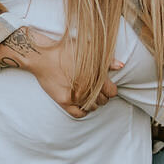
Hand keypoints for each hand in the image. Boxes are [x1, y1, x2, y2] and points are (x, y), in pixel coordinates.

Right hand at [0, 25, 121, 117]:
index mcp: (95, 76)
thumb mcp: (88, 50)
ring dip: (92, 103)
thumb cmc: (66, 50)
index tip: (106, 86)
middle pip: (103, 101)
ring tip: (88, 95)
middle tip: (96, 90)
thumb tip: (121, 65)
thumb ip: (106, 60)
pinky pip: (78, 114)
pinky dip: (83, 111)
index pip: (112, 92)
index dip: (110, 89)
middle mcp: (87, 88)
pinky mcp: (64, 101)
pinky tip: (81, 104)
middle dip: (102, 96)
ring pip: (92, 108)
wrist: (43, 56)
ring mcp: (75, 96)